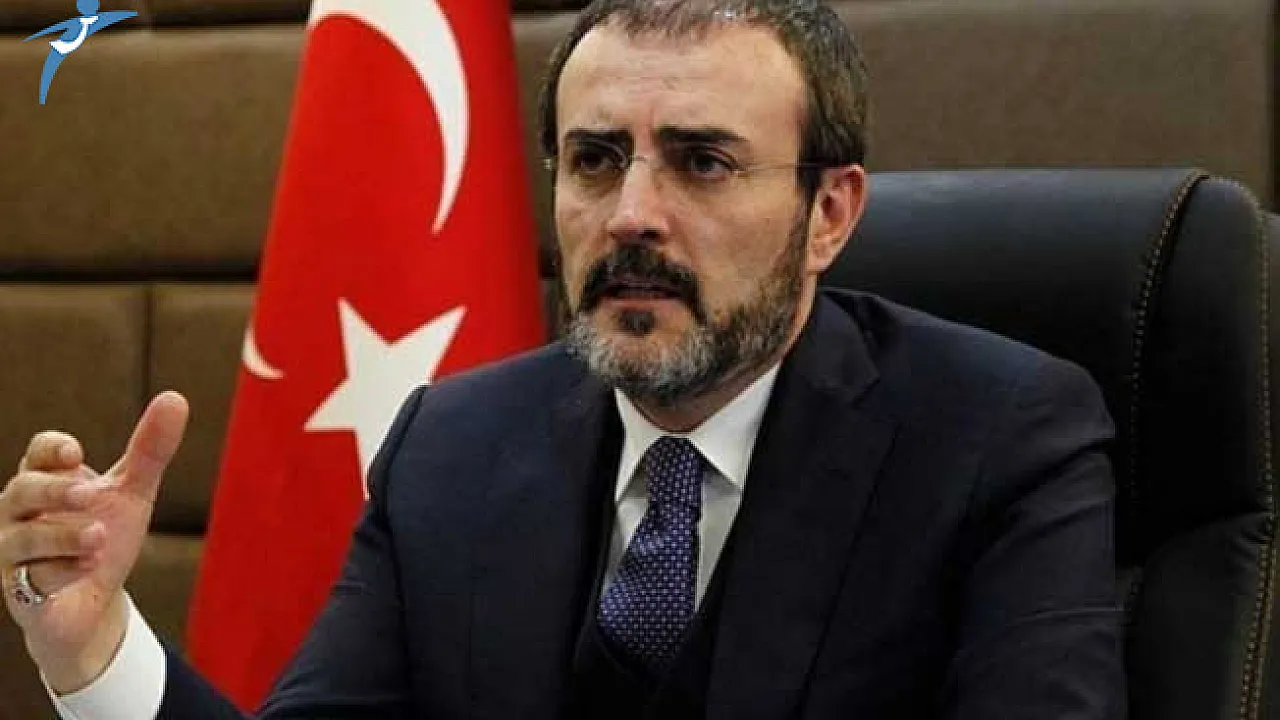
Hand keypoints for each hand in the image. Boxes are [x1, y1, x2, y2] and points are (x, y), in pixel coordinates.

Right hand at [0, 391, 188, 692]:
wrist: (92, 603)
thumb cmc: (103, 537)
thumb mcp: (132, 493)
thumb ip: (150, 450)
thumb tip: (175, 398)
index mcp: (45, 482)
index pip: (38, 454)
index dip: (51, 449)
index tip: (76, 453)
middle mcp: (19, 515)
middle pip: (22, 490)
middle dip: (54, 491)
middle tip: (89, 494)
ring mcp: (13, 554)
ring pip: (21, 539)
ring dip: (61, 537)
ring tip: (98, 537)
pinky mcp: (20, 593)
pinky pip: (30, 581)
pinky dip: (59, 574)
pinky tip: (85, 571)